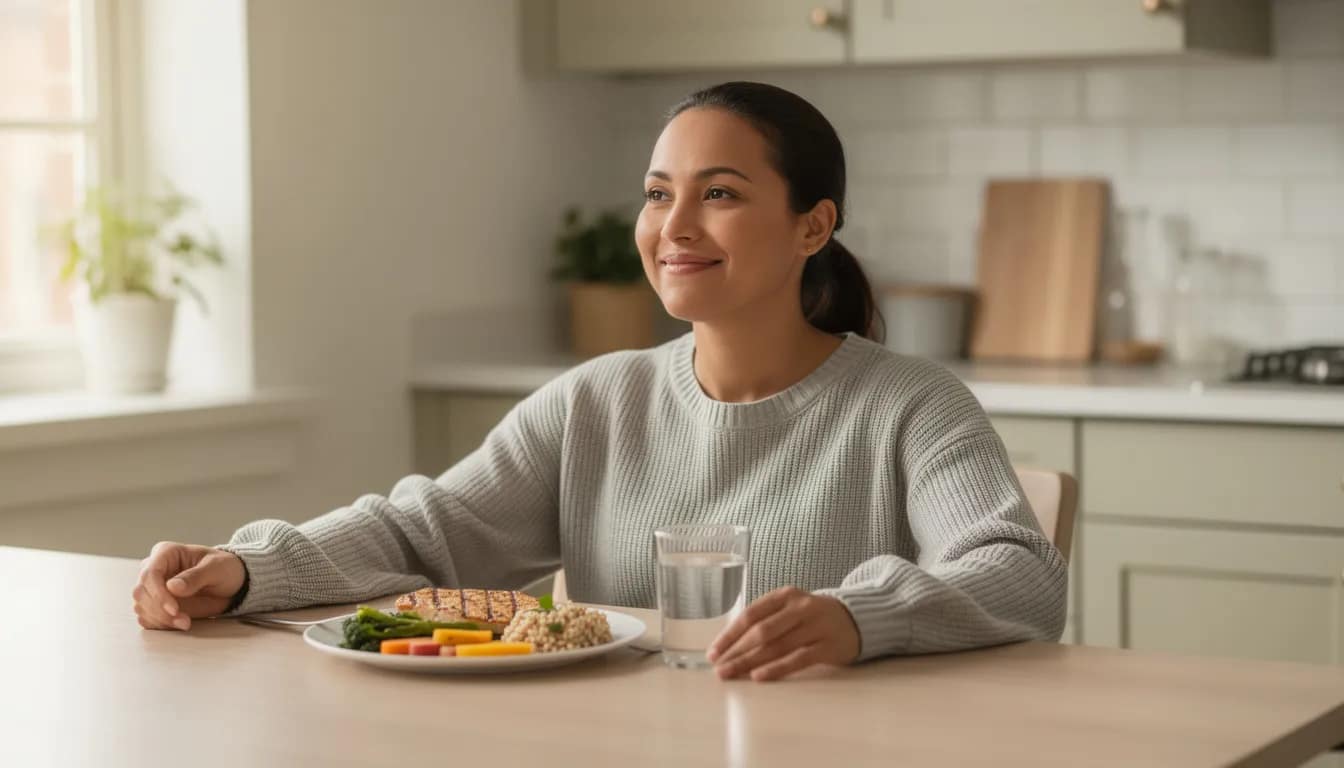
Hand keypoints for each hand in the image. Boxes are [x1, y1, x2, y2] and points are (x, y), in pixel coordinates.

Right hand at [131, 541, 245, 630]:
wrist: (229, 584)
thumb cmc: (224, 568)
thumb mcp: (217, 569)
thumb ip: (196, 576)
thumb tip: (172, 586)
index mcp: (166, 552)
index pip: (150, 573)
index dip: (158, 594)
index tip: (174, 609)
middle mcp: (154, 568)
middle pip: (141, 592)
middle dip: (160, 610)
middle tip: (184, 620)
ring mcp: (152, 587)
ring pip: (141, 606)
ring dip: (160, 619)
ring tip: (185, 623)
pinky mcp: (155, 604)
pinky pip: (147, 618)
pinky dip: (160, 625)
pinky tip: (178, 624)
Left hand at [707, 586, 859, 681]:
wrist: (856, 619)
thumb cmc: (812, 618)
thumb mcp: (789, 609)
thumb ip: (765, 621)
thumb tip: (730, 647)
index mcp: (785, 595)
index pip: (750, 615)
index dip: (730, 635)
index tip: (714, 652)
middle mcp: (799, 607)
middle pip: (761, 631)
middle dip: (736, 651)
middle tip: (720, 668)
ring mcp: (815, 625)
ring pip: (776, 646)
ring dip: (750, 662)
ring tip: (732, 674)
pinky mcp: (828, 645)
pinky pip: (797, 659)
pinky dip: (776, 668)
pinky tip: (759, 676)